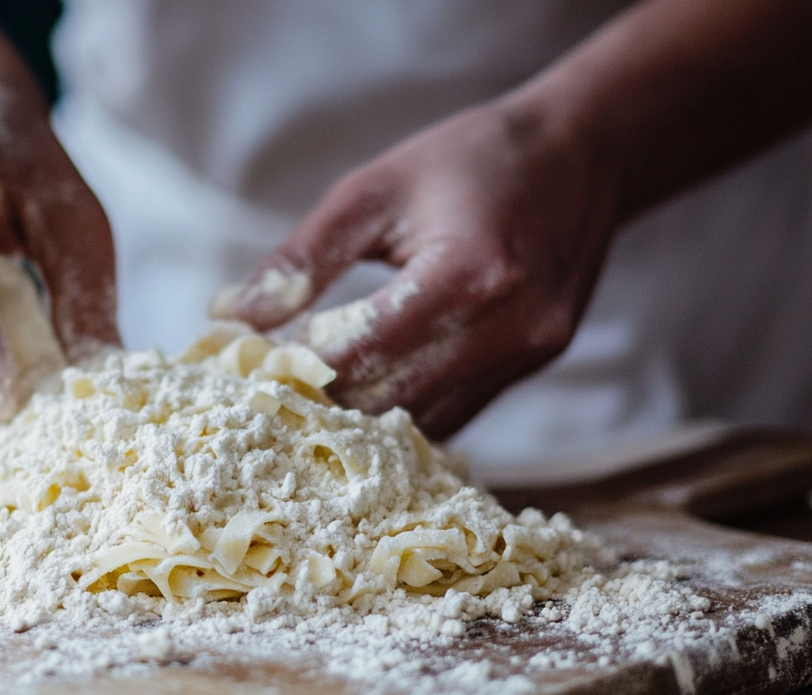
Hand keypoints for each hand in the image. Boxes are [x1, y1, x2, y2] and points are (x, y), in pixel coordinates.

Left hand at [214, 101, 618, 439]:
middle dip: (322, 403)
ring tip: (310, 399)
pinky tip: (366, 396)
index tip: (249, 368)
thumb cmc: (471, 159)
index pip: (361, 354)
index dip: (297, 370)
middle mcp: (506, 328)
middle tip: (270, 393)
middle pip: (391, 402)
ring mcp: (527, 356)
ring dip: (362, 419)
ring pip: (424, 424)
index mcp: (467, 274)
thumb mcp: (375, 190)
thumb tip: (229, 315)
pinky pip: (456, 415)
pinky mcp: (533, 368)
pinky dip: (405, 414)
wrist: (582, 154)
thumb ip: (302, 259)